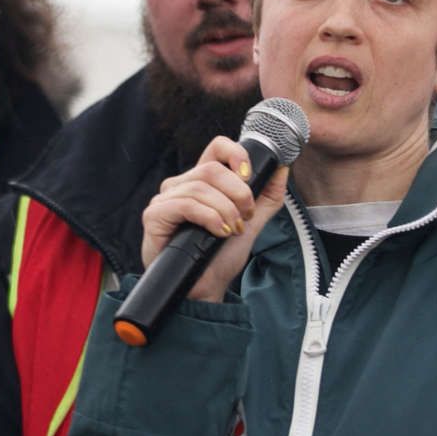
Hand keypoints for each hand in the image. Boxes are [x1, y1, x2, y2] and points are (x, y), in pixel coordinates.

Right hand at [140, 136, 289, 302]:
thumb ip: (267, 197)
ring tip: (232, 230)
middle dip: (238, 193)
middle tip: (245, 216)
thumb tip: (281, 168)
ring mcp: (165, 199)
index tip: (250, 176)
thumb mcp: (251, 223)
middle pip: (212, 168)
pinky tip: (218, 232)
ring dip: (226, 210)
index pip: (216, 147)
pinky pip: (186, 204)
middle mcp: (181, 185)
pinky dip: (209, 217)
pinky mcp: (155, 215)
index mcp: (202, 181)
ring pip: (201, 187)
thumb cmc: (220, 257)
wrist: (205, 289)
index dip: (236, 154)